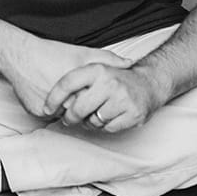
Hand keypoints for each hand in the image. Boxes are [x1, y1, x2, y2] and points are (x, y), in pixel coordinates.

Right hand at [0, 41, 128, 119]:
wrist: (19, 55)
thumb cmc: (50, 53)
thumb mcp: (81, 52)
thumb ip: (107, 58)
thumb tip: (129, 63)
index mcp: (79, 88)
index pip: (95, 103)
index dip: (95, 99)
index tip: (92, 94)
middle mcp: (65, 101)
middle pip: (80, 112)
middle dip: (80, 106)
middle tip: (76, 96)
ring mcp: (49, 108)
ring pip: (64, 115)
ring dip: (66, 108)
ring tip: (61, 92)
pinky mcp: (36, 111)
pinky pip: (49, 115)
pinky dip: (50, 107)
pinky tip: (46, 92)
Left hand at [45, 63, 168, 132]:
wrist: (149, 83)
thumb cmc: (117, 78)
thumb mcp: (96, 68)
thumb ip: (77, 79)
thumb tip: (52, 97)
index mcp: (97, 70)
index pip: (67, 84)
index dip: (53, 98)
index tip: (47, 108)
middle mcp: (110, 83)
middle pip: (78, 108)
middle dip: (70, 117)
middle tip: (69, 118)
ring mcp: (123, 99)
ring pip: (93, 121)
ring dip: (90, 121)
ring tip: (95, 113)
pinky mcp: (133, 114)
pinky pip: (108, 128)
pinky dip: (105, 126)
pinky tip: (108, 116)